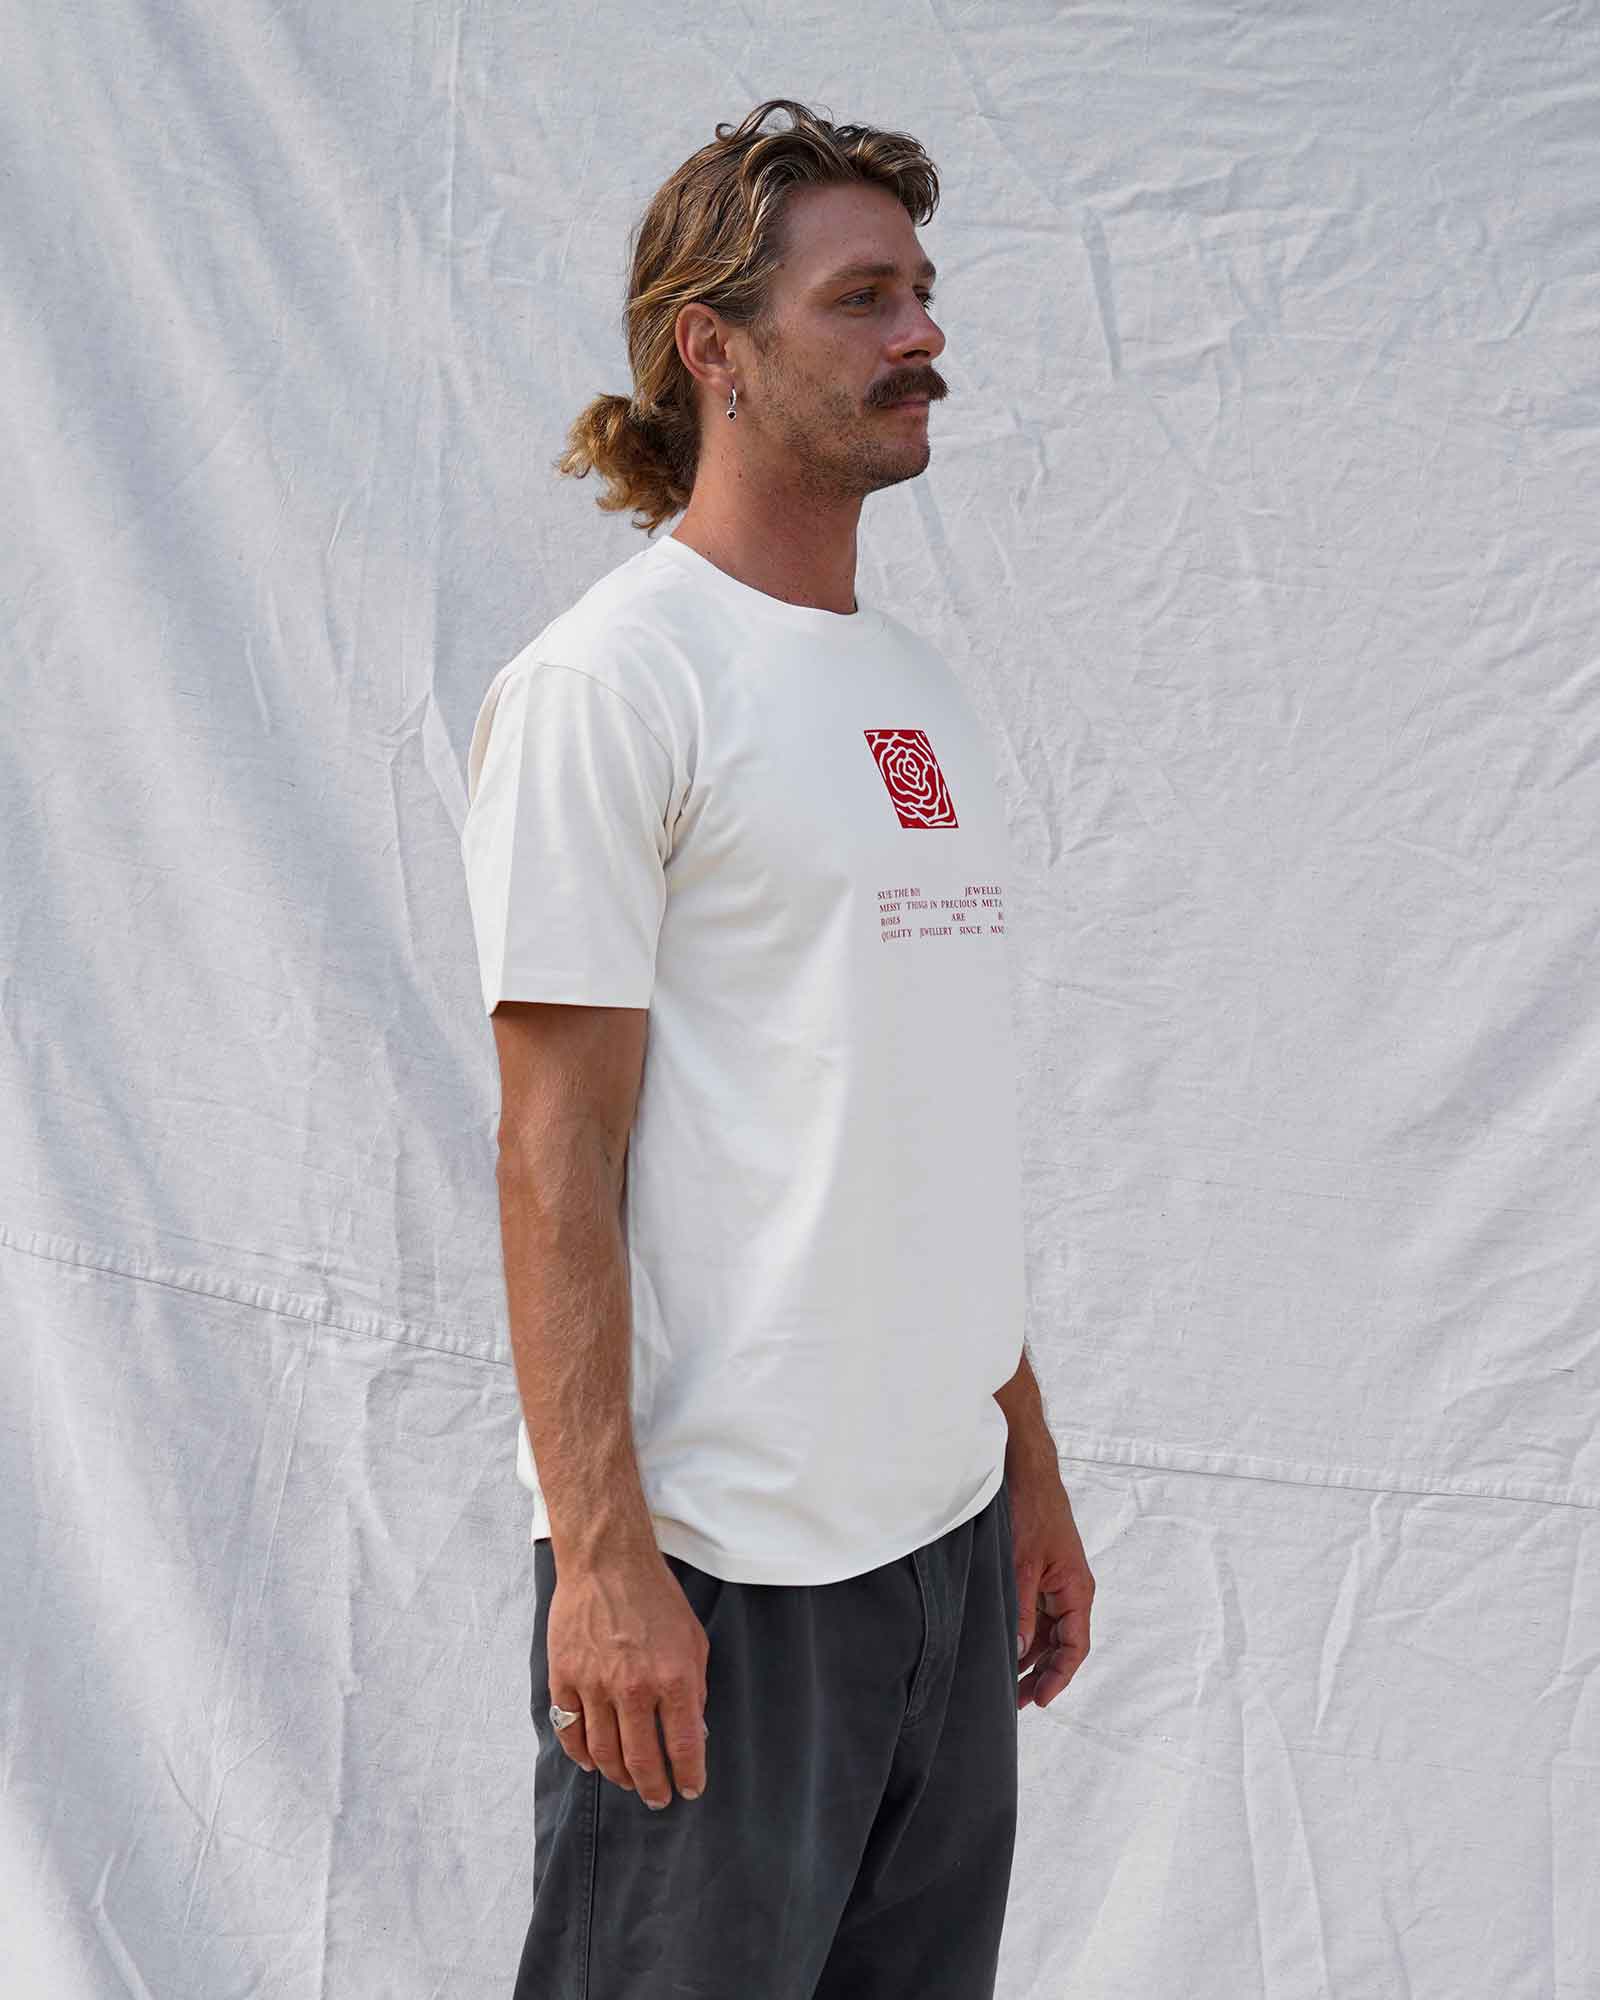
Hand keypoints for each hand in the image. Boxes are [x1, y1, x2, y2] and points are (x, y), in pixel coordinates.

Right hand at [546, 1553, 710, 1807]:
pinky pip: (570, 1731)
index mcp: (673, 1678)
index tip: (690, 1790)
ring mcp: (595, 1685)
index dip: (690, 1776)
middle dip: (653, 1788)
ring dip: (618, 1776)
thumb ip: (696, 1688)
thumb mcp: (693, 1639)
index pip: (685, 1747)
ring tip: (628, 1782)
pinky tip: (592, 1762)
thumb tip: (694, 1731)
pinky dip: (581, 1755)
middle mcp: (634, 1689)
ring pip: (604, 1754)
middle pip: (642, 1761)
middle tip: (658, 1798)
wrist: (607, 1561)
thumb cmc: (656, 1598)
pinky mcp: (564, 1678)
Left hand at [1008, 1473, 1093, 1707]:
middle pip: (1062, 1644)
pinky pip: (1037, 1611)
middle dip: (1042, 1673)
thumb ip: (1021, 1610)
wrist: (1024, 1467)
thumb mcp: (1021, 1565)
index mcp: (1076, 1589)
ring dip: (1032, 1655)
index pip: (1075, 1646)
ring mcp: (1055, 1580)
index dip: (1058, 1677)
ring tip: (1008, 1681)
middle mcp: (1070, 1588)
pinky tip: (1006, 1645)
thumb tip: (1017, 1652)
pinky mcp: (1039, 1571)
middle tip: (1016, 1700)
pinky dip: (1025, 1630)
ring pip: (1048, 1630)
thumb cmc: (1031, 1507)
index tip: (1039, 1699)